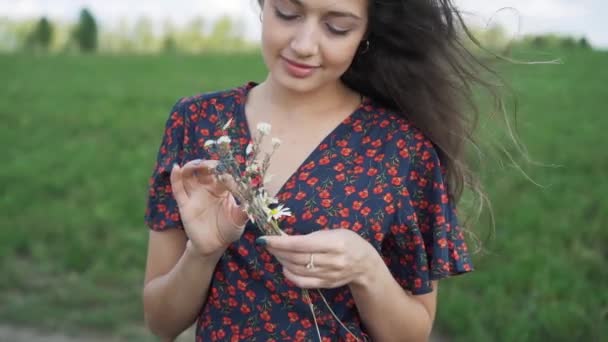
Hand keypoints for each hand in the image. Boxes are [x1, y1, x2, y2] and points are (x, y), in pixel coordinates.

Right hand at [170, 159, 247, 256]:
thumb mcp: (240, 219)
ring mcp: (195, 196)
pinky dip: (175, 177)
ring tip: (197, 164)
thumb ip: (245, 209)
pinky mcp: (185, 205)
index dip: (225, 174)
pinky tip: (176, 168)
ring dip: (191, 166)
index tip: (230, 179)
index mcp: (222, 189)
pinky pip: (178, 189)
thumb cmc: (229, 230)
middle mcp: (208, 189)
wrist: (215, 246)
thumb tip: (254, 200)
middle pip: (204, 170)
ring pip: (189, 175)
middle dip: (208, 164)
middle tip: (212, 165)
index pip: (222, 175)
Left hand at [259, 229, 380, 288]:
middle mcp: (332, 260)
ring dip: (282, 261)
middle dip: (278, 251)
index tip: (265, 239)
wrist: (365, 264)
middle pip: (296, 258)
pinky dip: (290, 275)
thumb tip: (286, 238)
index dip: (280, 242)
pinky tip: (285, 267)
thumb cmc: (348, 241)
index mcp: (335, 243)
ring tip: (275, 252)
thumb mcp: (335, 232)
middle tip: (267, 244)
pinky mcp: (326, 284)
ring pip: (297, 269)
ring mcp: (329, 274)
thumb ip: (313, 236)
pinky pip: (303, 282)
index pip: (301, 244)